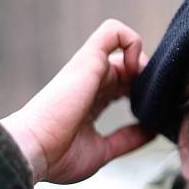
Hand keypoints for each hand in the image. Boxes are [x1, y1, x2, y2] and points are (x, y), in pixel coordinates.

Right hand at [1, 19, 154, 183]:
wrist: (32, 152)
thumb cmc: (57, 157)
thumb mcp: (101, 151)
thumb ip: (126, 140)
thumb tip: (151, 133)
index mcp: (92, 101)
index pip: (124, 86)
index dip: (143, 93)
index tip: (153, 113)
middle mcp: (91, 81)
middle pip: (129, 66)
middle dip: (149, 78)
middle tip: (156, 100)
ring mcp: (89, 69)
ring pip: (124, 45)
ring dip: (144, 61)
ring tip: (147, 87)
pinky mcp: (89, 60)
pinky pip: (113, 31)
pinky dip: (132, 41)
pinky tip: (136, 69)